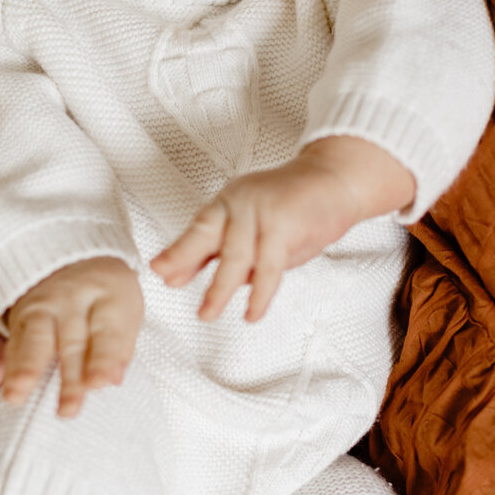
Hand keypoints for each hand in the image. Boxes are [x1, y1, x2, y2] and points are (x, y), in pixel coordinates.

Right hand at [2, 257, 141, 417]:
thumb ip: (119, 350)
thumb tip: (113, 380)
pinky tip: (8, 390)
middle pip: (72, 343)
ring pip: (36, 339)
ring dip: (28, 369)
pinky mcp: (22, 314)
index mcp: (110, 297)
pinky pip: (15, 343)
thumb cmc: (107, 304)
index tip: (98, 384)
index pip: (108, 334)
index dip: (103, 360)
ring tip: (17, 396)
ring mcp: (45, 304)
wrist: (75, 262)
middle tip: (68, 410)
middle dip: (70, 378)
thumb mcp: (124, 317)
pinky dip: (11, 367)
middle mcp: (75, 298)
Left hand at [152, 135, 413, 321]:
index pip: (197, 228)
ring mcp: (262, 211)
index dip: (178, 251)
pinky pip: (268, 266)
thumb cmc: (294, 207)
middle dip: (186, 264)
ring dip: (220, 289)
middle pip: (208, 237)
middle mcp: (240, 203)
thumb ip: (219, 249)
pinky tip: (252, 312)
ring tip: (208, 313)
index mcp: (228, 202)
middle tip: (170, 285)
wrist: (335, 181)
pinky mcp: (284, 225)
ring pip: (235, 256)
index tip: (159, 271)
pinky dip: (259, 294)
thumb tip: (180, 275)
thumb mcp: (250, 227)